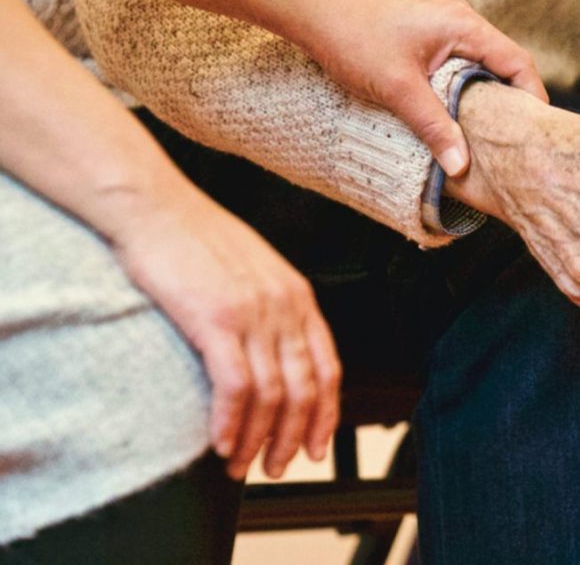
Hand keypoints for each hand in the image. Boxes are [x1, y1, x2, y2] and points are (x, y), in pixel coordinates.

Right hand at [106, 180, 340, 480]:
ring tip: (242, 465)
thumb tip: (273, 352)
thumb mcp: (253, 270)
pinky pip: (235, 386)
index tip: (314, 447)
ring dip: (258, 440)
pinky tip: (221, 443)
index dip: (325, 415)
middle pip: (305, 389)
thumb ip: (272, 309)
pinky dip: (231, 423)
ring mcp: (253, 313)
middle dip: (293, 438)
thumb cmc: (195, 238)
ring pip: (272, 395)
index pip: (328, 368)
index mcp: (298, 296)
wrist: (155, 207)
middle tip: (276, 467)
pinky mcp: (216, 319)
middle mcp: (285, 306)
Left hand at [299, 0, 547, 176]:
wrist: (311, 9)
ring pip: (478, 63)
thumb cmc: (353, 38)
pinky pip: (458, 60)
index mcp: (464, 25)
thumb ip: (434, 127)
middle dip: (510, 101)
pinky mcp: (424, 30)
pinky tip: (452, 111)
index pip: (517, 62)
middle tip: (513, 140)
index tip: (535, 132)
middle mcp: (459, 19)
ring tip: (485, 133)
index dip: (532, 97)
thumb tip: (462, 166)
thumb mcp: (398, 89)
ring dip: (483, 95)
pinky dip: (462, 86)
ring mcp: (442, 22)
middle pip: (503, 63)